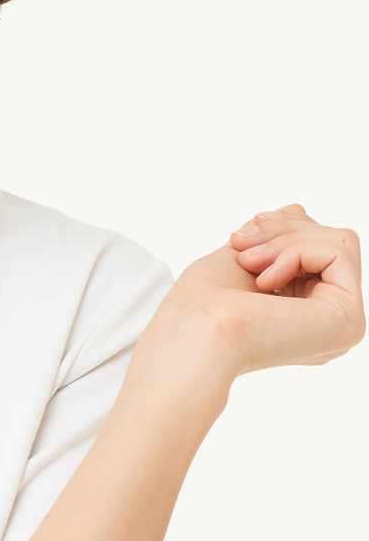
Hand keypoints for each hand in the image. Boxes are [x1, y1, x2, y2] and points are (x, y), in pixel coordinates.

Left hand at [154, 204, 363, 380]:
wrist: (193, 331)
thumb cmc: (202, 304)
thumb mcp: (243, 256)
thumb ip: (276, 238)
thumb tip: (298, 210)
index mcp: (308, 312)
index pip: (318, 248)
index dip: (284, 228)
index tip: (243, 234)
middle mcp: (330, 320)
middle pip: (332, 241)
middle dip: (282, 230)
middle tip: (241, 246)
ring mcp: (343, 323)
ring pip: (339, 241)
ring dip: (284, 241)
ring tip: (250, 263)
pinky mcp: (348, 319)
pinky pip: (339, 251)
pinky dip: (295, 252)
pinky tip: (266, 281)